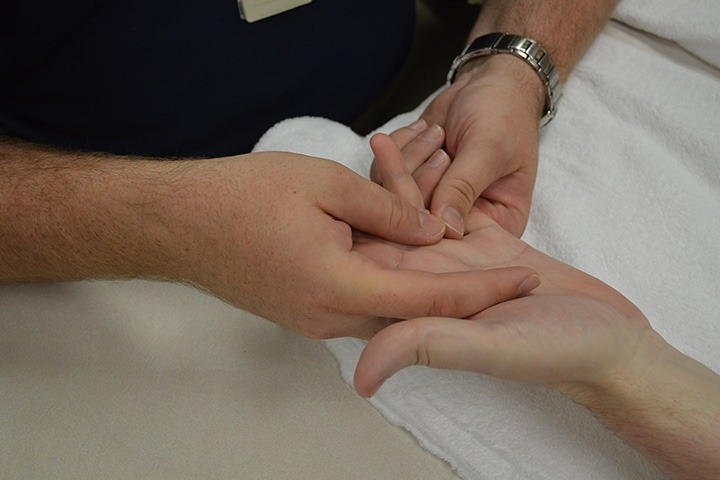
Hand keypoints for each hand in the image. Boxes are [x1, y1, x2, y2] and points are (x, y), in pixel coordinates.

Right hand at [170, 151, 537, 339]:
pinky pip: (359, 307)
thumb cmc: (245, 196)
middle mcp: (328, 318)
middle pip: (413, 317)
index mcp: (340, 287)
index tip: (523, 278)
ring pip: (386, 313)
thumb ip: (388, 211)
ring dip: (422, 292)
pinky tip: (405, 267)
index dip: (482, 290)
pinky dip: (389, 290)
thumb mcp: (327, 184)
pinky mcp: (302, 313)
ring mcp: (312, 321)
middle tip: (504, 276)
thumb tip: (432, 233)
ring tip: (463, 268)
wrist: (181, 223)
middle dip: (460, 297)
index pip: (430, 301)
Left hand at [357, 132, 648, 393]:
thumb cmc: (557, 350)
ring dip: (405, 176)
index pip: (371, 266)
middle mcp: (431, 283)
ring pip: (417, 212)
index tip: (344, 183)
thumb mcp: (490, 346)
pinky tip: (428, 141)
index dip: (355, 227)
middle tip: (377, 142)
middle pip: (390, 232)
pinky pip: (450, 201)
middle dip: (378, 190)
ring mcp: (457, 260)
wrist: (612, 338)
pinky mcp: (485, 241)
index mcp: (419, 308)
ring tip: (391, 135)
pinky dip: (437, 174)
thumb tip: (360, 375)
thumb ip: (425, 347)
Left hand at [371, 55, 544, 236]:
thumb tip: (443, 227)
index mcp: (498, 225)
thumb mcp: (488, 149)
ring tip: (434, 129)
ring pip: (395, 199)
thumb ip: (463, 187)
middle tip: (437, 137)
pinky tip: (420, 128)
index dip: (434, 213)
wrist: (488, 82)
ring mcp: (432, 204)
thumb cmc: (503, 113)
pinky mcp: (409, 184)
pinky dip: (397, 148)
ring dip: (408, 157)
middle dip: (418, 176)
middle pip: (418, 222)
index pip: (457, 238)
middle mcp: (463, 222)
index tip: (432, 174)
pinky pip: (382, 178)